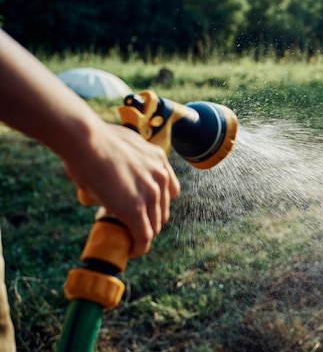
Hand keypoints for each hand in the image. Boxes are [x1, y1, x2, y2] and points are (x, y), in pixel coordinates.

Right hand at [63, 123, 179, 257]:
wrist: (86, 141)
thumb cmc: (92, 139)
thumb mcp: (121, 145)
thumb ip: (127, 158)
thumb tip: (112, 165)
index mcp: (158, 159)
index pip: (169, 189)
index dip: (157, 202)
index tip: (143, 208)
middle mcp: (160, 176)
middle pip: (162, 209)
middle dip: (149, 219)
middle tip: (132, 225)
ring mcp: (150, 194)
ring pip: (154, 225)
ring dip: (143, 234)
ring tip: (130, 239)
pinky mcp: (135, 210)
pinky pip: (143, 236)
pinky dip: (139, 247)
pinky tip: (132, 251)